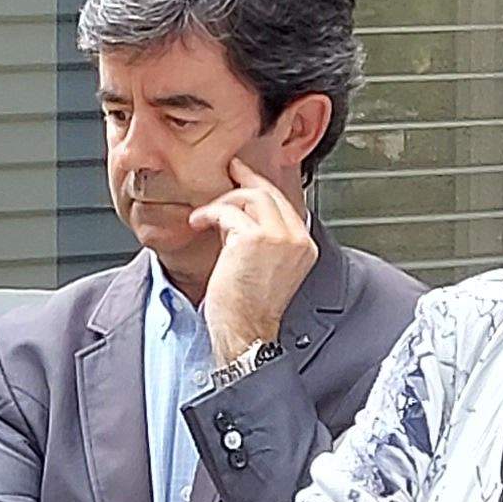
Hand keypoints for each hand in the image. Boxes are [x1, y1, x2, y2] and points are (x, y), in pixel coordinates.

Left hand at [198, 163, 319, 362]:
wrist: (245, 332)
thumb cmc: (249, 309)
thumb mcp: (264, 268)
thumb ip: (261, 239)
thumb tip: (238, 215)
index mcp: (304, 246)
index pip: (284, 204)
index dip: (261, 187)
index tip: (245, 177)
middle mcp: (296, 239)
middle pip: (270, 194)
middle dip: (246, 179)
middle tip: (230, 169)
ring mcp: (278, 237)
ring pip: (250, 197)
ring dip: (222, 202)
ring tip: (204, 216)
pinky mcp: (254, 238)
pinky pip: (229, 212)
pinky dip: (209, 213)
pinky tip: (198, 221)